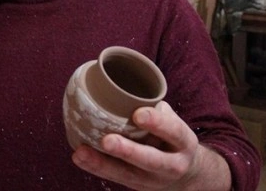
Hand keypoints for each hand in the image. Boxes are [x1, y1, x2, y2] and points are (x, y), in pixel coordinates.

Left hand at [71, 101, 230, 190]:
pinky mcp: (136, 185)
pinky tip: (80, 157)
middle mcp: (172, 165)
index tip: (138, 114)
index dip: (157, 123)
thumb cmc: (171, 138)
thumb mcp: (172, 122)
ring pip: (127, 174)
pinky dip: (96, 167)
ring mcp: (153, 180)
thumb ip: (153, 108)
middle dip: (128, 151)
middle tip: (107, 141)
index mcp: (184, 143)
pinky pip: (115, 178)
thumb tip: (117, 84)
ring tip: (82, 152)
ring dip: (102, 164)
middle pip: (150, 160)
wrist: (185, 175)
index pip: (173, 131)